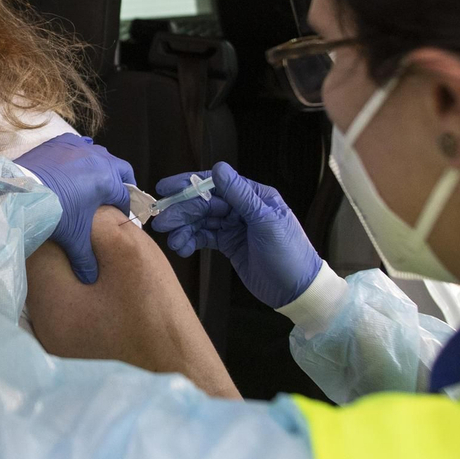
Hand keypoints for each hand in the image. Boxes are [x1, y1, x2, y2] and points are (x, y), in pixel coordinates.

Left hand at [16, 134, 134, 283]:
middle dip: (122, 183)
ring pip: (100, 155)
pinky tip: (75, 165)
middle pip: (121, 170)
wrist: (21, 193)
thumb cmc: (53, 213)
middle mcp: (98, 160)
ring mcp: (78, 148)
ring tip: (94, 182)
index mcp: (107, 181)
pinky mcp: (60, 143)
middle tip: (116, 197)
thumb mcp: (73, 238)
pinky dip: (81, 154)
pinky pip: (79, 145)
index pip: (124, 196)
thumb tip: (90, 277)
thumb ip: (85, 258)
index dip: (124, 209)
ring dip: (102, 167)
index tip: (119, 218)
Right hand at [150, 161, 322, 306]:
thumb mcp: (266, 222)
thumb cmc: (289, 254)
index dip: (189, 184)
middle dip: (182, 212)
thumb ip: (241, 195)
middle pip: (205, 203)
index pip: (216, 184)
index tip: (165, 188)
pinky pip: (205, 237)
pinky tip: (182, 248)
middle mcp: (243, 208)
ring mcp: (235, 226)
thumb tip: (219, 167)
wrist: (298, 291)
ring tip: (171, 241)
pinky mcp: (230, 244)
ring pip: (202, 221)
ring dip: (184, 229)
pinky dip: (192, 241)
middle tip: (161, 223)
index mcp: (254, 196)